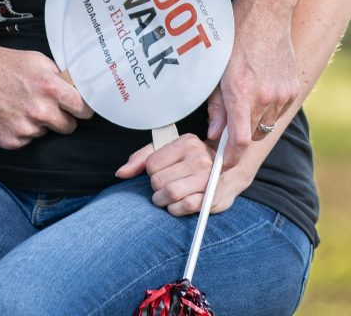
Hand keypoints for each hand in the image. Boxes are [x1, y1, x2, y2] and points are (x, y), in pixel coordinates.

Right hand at [0, 46, 91, 148]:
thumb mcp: (33, 59)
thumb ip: (57, 75)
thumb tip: (74, 88)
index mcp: (50, 87)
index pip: (83, 109)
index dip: (83, 108)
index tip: (80, 109)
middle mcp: (40, 110)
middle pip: (69, 126)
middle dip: (61, 118)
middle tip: (46, 107)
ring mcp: (25, 128)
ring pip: (45, 132)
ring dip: (38, 123)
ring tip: (19, 106)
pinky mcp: (11, 141)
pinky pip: (26, 140)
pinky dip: (20, 131)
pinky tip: (8, 115)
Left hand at [116, 133, 255, 215]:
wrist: (229, 175)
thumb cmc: (192, 164)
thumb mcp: (168, 153)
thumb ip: (141, 159)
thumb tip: (121, 173)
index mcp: (186, 142)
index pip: (151, 164)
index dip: (152, 174)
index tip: (161, 175)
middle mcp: (199, 156)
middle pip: (159, 181)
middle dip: (156, 190)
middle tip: (163, 191)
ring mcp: (208, 175)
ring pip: (170, 193)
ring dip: (163, 202)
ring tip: (167, 200)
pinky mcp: (214, 194)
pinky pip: (186, 206)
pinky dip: (176, 210)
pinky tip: (177, 206)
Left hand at [208, 10, 301, 167]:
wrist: (265, 17)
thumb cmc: (235, 42)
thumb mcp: (217, 73)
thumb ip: (217, 107)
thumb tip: (215, 134)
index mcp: (241, 93)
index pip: (239, 140)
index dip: (231, 156)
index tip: (224, 161)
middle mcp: (264, 97)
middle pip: (252, 136)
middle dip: (240, 137)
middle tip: (229, 125)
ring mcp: (282, 94)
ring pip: (266, 125)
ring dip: (254, 122)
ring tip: (245, 98)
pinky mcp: (293, 89)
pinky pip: (279, 112)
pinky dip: (268, 110)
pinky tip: (260, 90)